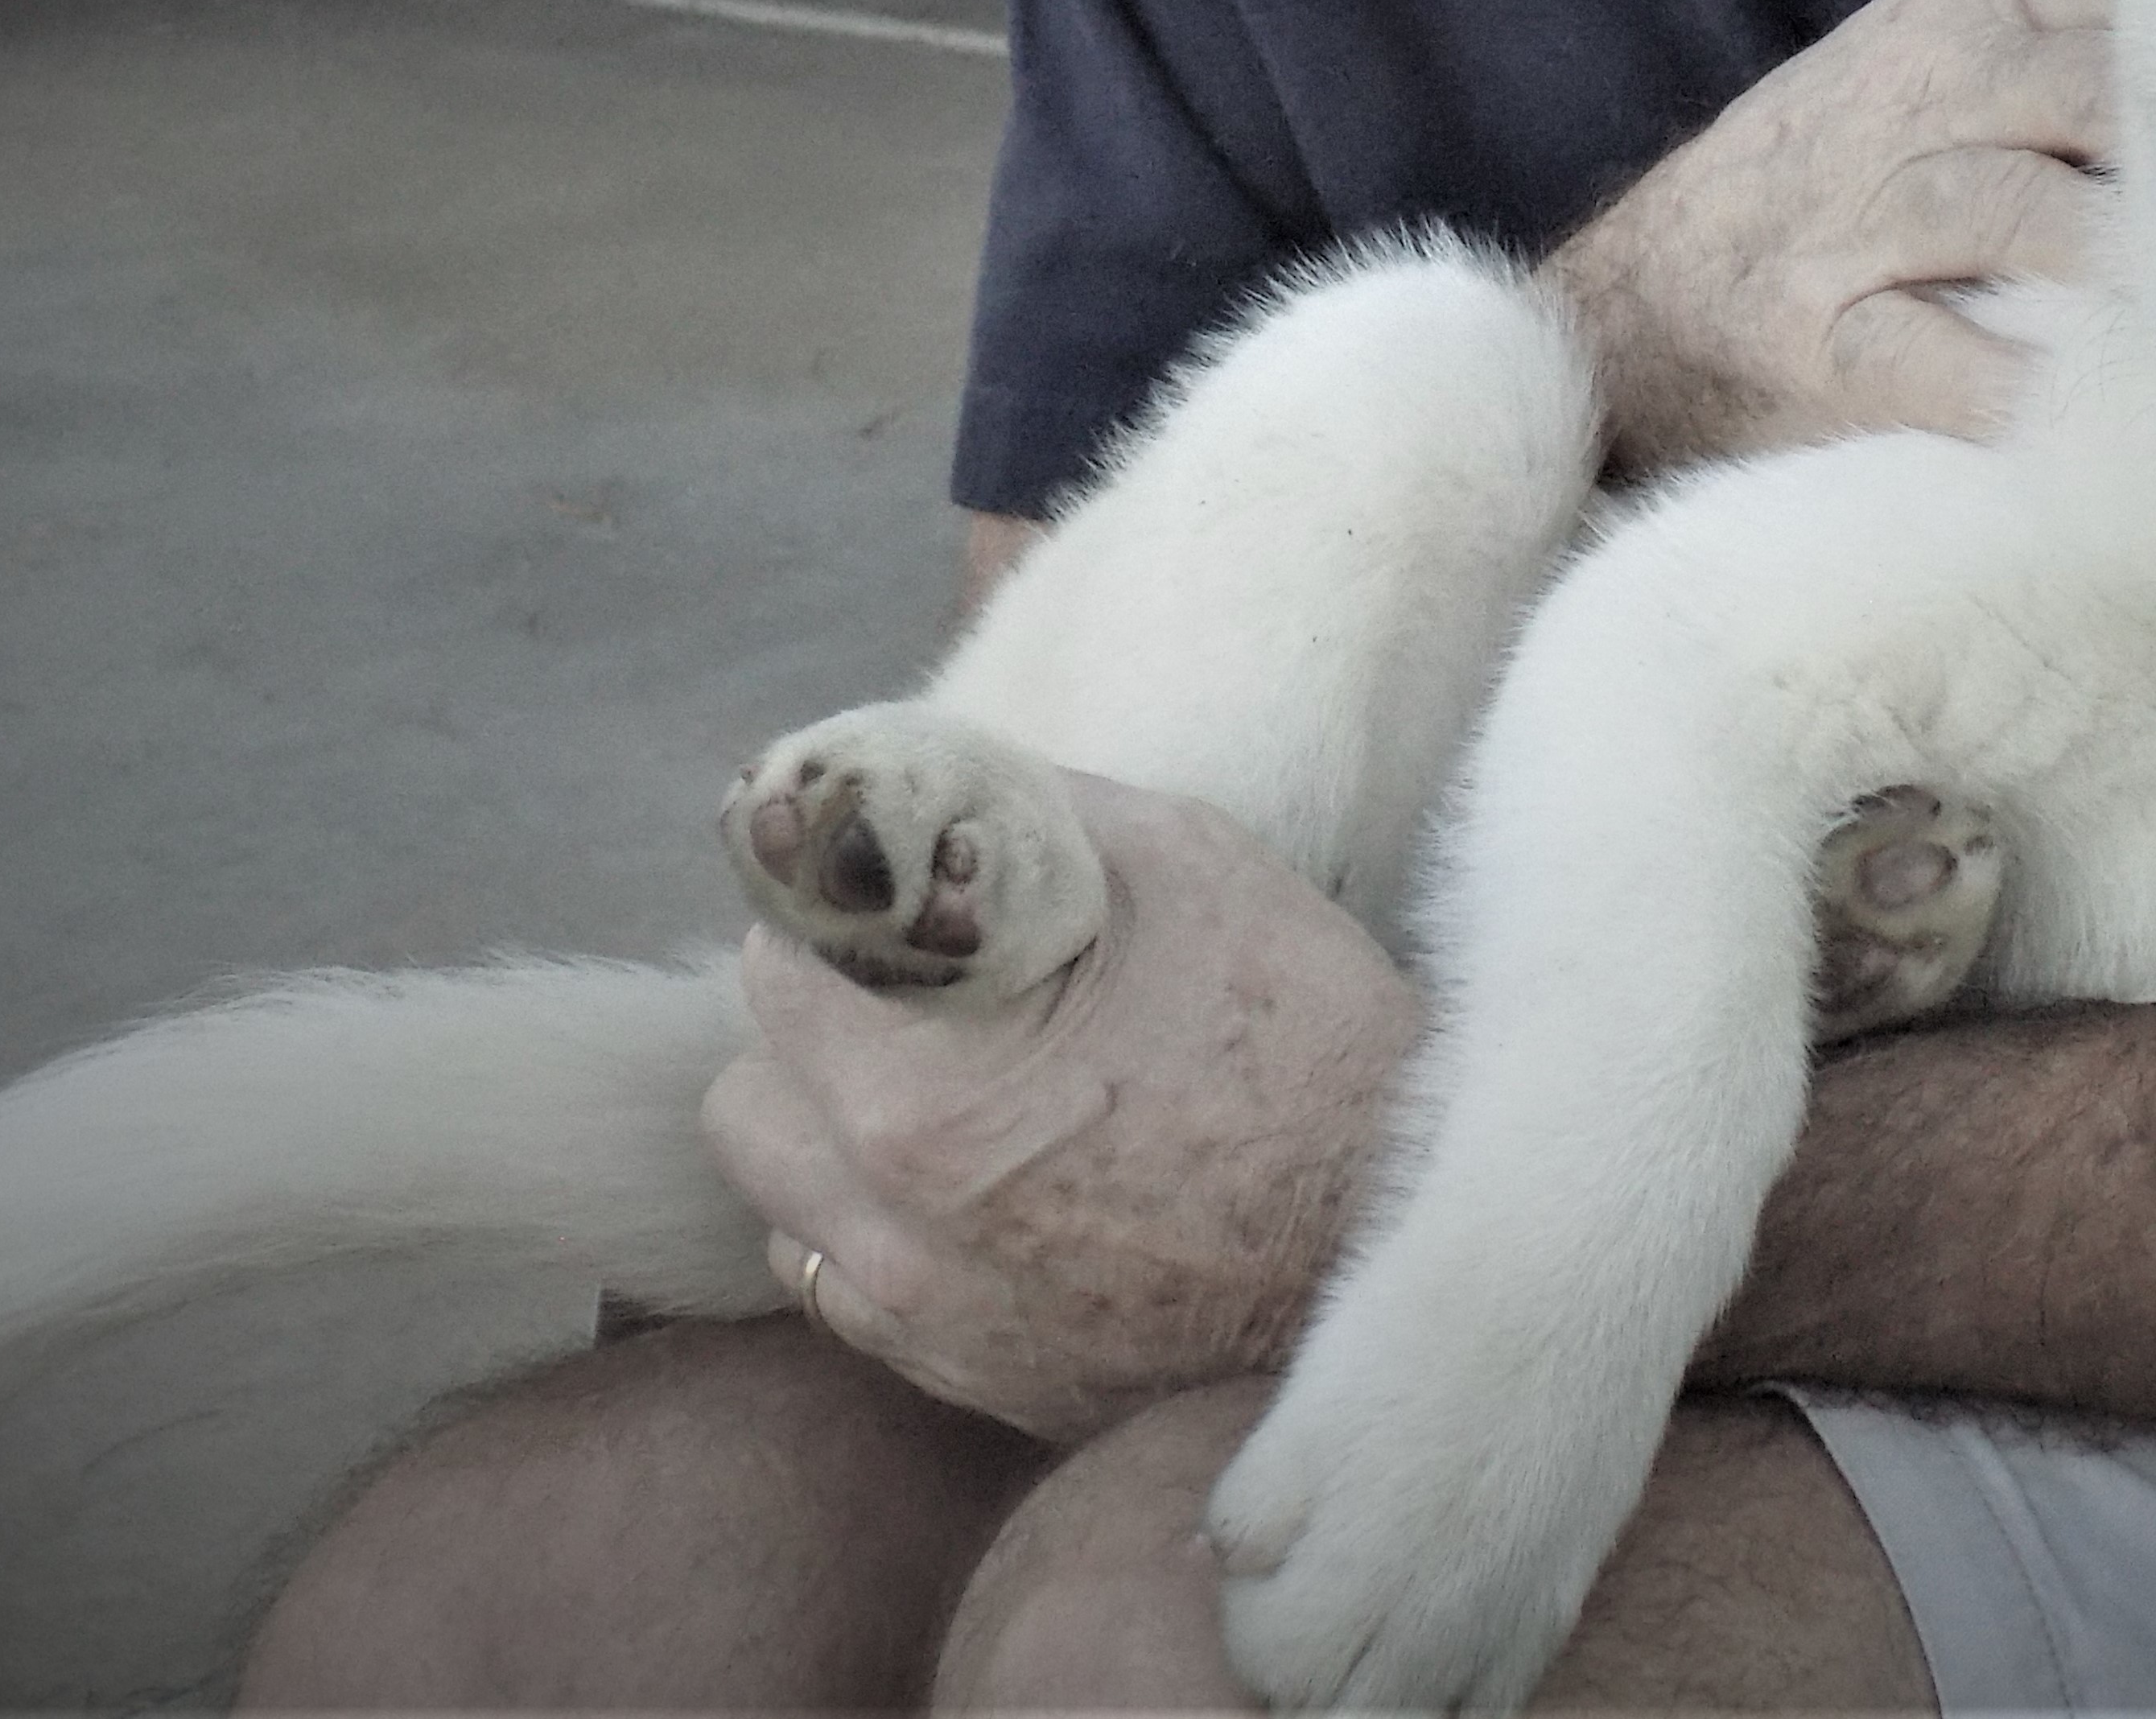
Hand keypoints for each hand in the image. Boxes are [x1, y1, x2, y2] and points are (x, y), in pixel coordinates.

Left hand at [700, 774, 1417, 1442]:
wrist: (1406, 1243)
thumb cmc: (1309, 1051)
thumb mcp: (1193, 872)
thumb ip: (1039, 815)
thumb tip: (950, 773)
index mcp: (922, 1099)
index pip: (772, 972)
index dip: (824, 917)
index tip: (872, 903)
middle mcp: (895, 1230)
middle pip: (748, 1099)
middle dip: (811, 1032)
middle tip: (906, 996)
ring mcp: (931, 1323)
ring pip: (786, 1208)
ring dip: (831, 1141)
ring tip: (944, 1094)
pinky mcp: (975, 1382)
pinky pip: (851, 1296)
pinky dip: (882, 1234)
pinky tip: (981, 1186)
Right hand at [1545, 0, 2114, 469]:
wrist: (1643, 306)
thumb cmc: (1847, 182)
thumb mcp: (1949, 63)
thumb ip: (2093, 45)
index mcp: (1964, 9)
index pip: (2119, 1)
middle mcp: (1908, 96)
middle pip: (2079, 98)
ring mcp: (1852, 221)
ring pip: (2006, 209)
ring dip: (2107, 262)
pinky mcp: (1816, 341)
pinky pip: (1925, 358)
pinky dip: (2004, 388)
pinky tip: (2082, 416)